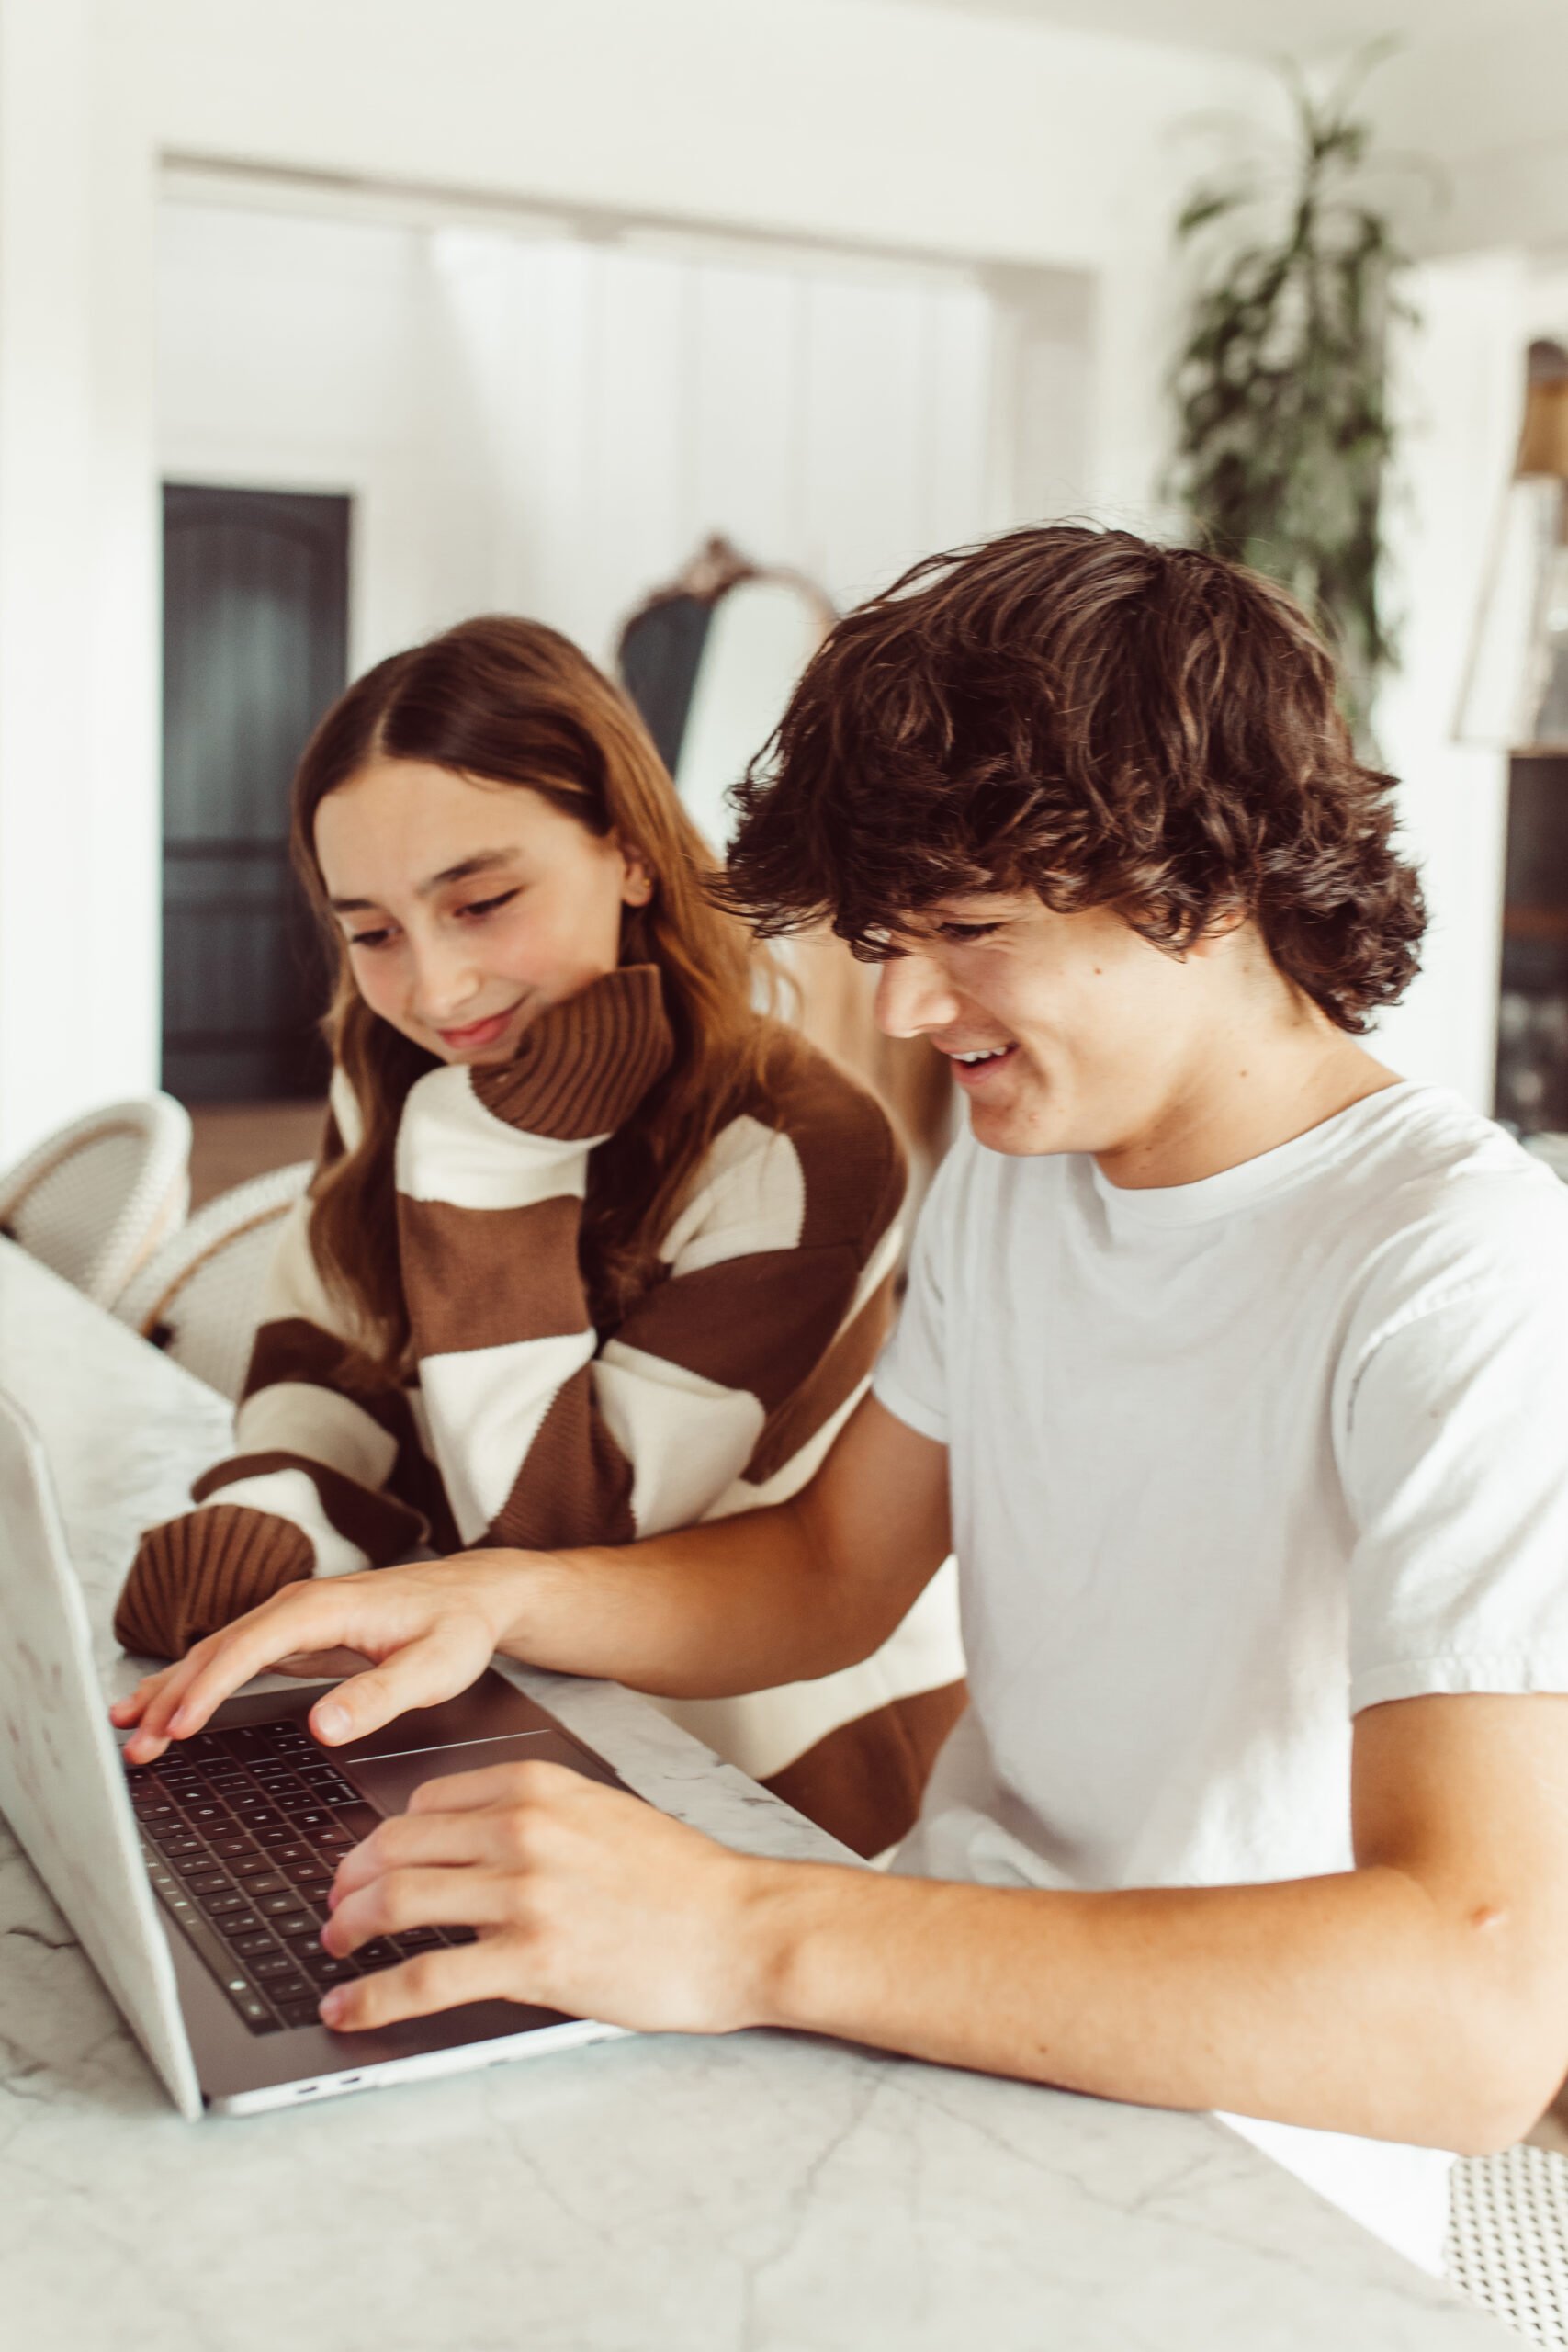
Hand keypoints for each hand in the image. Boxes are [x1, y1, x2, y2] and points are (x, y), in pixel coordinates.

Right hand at [109, 1552, 529, 1763]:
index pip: (247, 1648)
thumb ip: (381, 1694)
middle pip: (216, 1651)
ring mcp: (291, 1620)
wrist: (476, 1595)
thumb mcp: (434, 1666)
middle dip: (168, 1698)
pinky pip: (231, 1660)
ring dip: (169, 1692)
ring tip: (126, 1732)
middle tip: (133, 1748)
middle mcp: (296, 1606)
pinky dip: (193, 1684)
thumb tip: (325, 1726)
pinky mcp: (294, 1637)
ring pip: (215, 1655)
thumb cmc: (458, 1626)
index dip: (207, 1690)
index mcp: (322, 1607)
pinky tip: (166, 1708)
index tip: (175, 1729)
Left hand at [317, 1758, 775, 2036]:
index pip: (425, 1802)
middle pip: (397, 1847)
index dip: (383, 1839)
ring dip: (349, 1930)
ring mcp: (525, 1893)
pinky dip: (373, 1997)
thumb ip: (537, 1815)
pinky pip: (426, 1976)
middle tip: (335, 1909)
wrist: (742, 1927)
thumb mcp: (602, 1813)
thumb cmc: (681, 1880)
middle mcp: (522, 1828)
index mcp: (538, 1785)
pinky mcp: (532, 1959)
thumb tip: (467, 1840)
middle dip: (350, 1882)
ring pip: (398, 1902)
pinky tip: (349, 2010)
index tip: (366, 1865)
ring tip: (333, 1950)